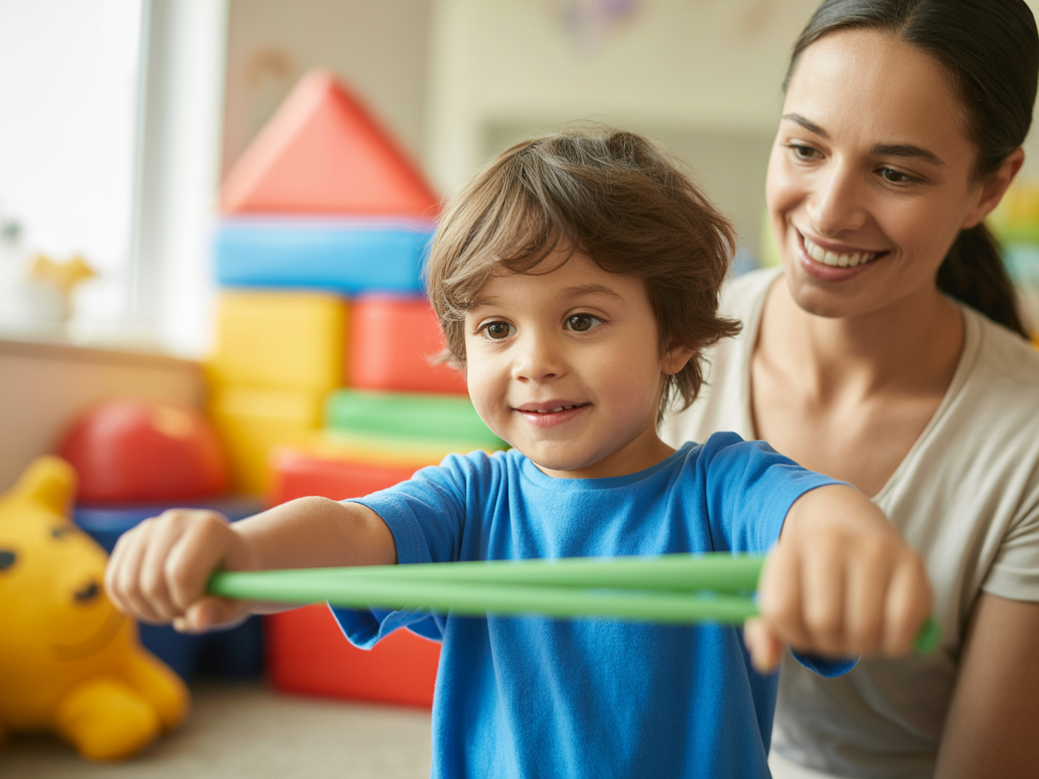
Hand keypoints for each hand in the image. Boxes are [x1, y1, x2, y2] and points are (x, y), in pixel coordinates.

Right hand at [104, 508, 259, 632]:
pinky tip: (154, 603)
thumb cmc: (233, 579)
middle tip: (187, 610)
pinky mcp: (129, 541)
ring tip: (173, 606)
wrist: (223, 554)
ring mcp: (147, 528)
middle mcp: (174, 521)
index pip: (181, 574)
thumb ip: (220, 612)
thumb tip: (195, 621)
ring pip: (127, 586)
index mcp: (208, 528)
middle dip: (168, 610)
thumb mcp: (239, 599)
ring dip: (148, 611)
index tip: (201, 607)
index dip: (187, 603)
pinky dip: (129, 605)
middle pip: (151, 583)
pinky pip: (114, 584)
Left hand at [743, 485, 932, 672]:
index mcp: (791, 548)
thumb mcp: (779, 588)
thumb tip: (766, 661)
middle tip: (834, 635)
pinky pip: (903, 623)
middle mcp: (831, 541)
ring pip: (864, 628)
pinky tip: (885, 633)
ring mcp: (874, 549)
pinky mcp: (912, 561)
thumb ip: (766, 628)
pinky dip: (894, 643)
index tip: (801, 630)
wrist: (847, 517)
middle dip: (828, 644)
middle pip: (824, 623)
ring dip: (862, 647)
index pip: (781, 611)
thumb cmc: (809, 568)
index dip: (791, 635)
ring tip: (858, 633)